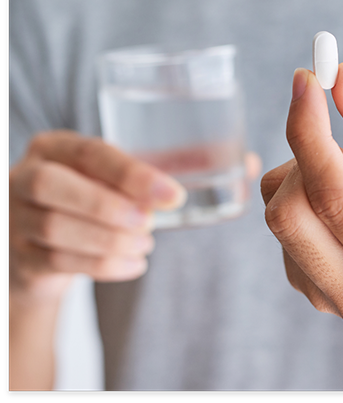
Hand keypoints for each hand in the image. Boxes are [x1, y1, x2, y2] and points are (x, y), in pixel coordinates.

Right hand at [9, 130, 261, 302]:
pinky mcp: (21, 257)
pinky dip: (102, 266)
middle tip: (152, 224)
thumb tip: (249, 163)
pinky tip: (134, 264)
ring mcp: (15, 218)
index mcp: (57, 146)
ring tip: (146, 245)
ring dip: (109, 241)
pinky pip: (56, 262)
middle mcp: (27, 175)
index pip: (89, 152)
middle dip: (109, 207)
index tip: (172, 195)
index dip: (130, 174)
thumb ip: (179, 164)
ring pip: (55, 230)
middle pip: (54, 187)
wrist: (45, 239)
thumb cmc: (101, 194)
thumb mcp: (125, 173)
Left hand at [261, 63, 342, 335]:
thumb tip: (341, 82)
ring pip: (278, 211)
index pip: (332, 197)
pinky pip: (282, 221)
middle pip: (288, 211)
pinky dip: (309, 193)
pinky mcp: (307, 287)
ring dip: (313, 175)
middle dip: (311, 156)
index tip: (306, 79)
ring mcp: (325, 299)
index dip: (310, 131)